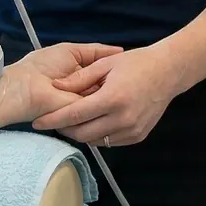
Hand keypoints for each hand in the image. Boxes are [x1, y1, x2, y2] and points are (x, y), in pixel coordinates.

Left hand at [31, 44, 179, 146]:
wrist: (168, 72)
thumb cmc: (136, 63)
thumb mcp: (105, 64)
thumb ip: (79, 78)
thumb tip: (54, 86)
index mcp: (112, 98)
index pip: (74, 115)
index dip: (53, 120)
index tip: (37, 122)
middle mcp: (122, 118)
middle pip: (82, 133)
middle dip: (64, 130)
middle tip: (53, 122)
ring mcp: (132, 130)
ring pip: (95, 141)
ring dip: (80, 134)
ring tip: (71, 121)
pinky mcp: (138, 136)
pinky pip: (110, 142)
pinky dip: (98, 135)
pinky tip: (93, 123)